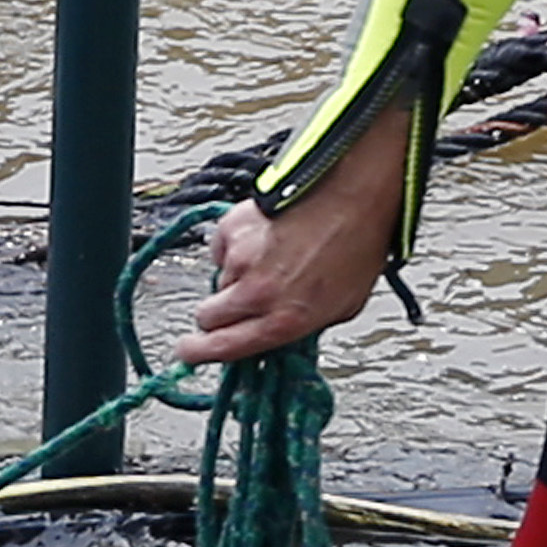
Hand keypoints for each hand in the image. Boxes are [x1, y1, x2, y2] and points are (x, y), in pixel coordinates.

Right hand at [179, 131, 404, 363]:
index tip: (189, 352)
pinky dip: (237, 246)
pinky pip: (222, 248)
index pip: (222, 349)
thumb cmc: (357, 244)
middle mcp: (255, 294)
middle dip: (218, 316)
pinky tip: (266, 238)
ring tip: (272, 260)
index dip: (200, 353)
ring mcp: (239, 260)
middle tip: (239, 305)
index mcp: (283, 320)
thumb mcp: (344, 306)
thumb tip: (283, 334)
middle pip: (207, 317)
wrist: (352, 194)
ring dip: (237, 277)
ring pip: (219, 281)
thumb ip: (304, 326)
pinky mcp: (231, 229)